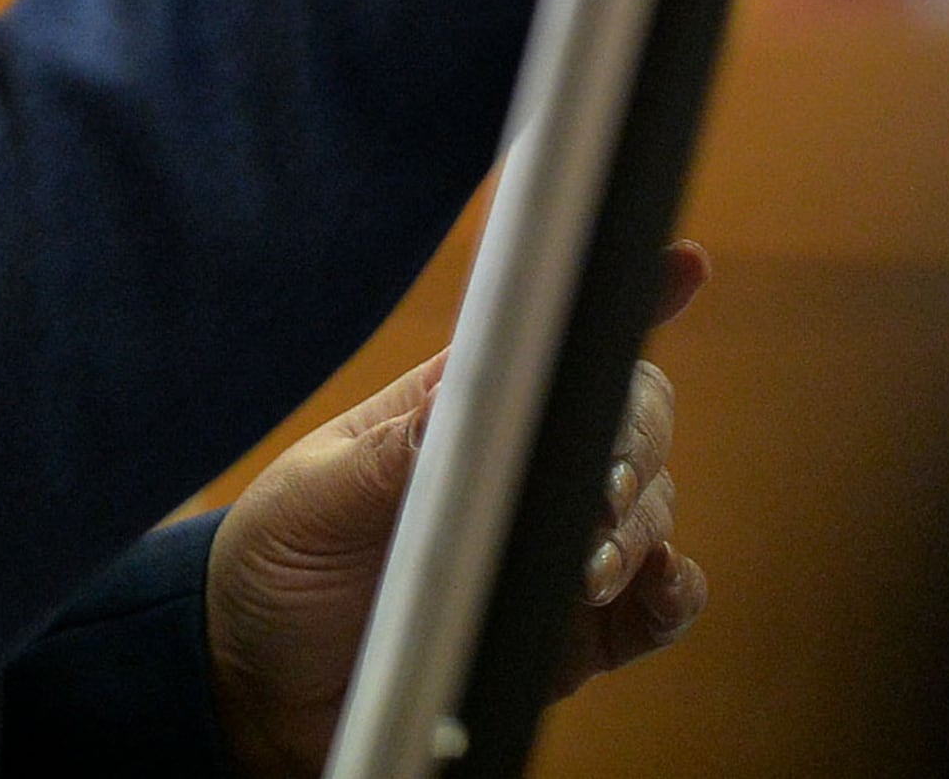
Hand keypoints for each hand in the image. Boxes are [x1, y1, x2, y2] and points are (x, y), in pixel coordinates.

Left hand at [204, 245, 712, 778]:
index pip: (549, 342)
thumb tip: (466, 394)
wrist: (264, 685)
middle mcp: (522, 470)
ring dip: (640, 527)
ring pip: (649, 509)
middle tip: (603, 483)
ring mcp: (550, 548)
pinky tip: (663, 585)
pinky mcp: (566, 632)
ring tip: (589, 566)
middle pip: (629, 420)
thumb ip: (392, 455)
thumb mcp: (315, 497)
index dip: (623, 298)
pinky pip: (649, 610)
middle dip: (635, 438)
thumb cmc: (280, 563)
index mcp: (460, 410)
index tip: (684, 265)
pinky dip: (672, 595)